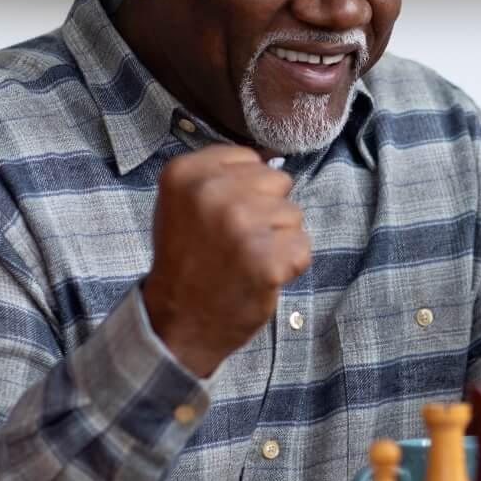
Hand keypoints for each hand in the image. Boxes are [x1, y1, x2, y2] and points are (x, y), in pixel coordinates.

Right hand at [142, 144, 310, 377]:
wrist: (178, 322)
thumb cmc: (186, 260)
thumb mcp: (182, 203)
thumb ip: (218, 175)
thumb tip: (268, 159)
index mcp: (186, 173)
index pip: (249, 158)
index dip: (245, 189)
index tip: (221, 215)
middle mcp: (211, 194)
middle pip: (277, 181)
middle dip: (265, 210)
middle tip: (235, 241)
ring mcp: (240, 226)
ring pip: (293, 214)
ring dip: (277, 239)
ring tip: (244, 259)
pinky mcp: (266, 260)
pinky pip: (302, 247)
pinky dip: (288, 265)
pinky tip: (259, 276)